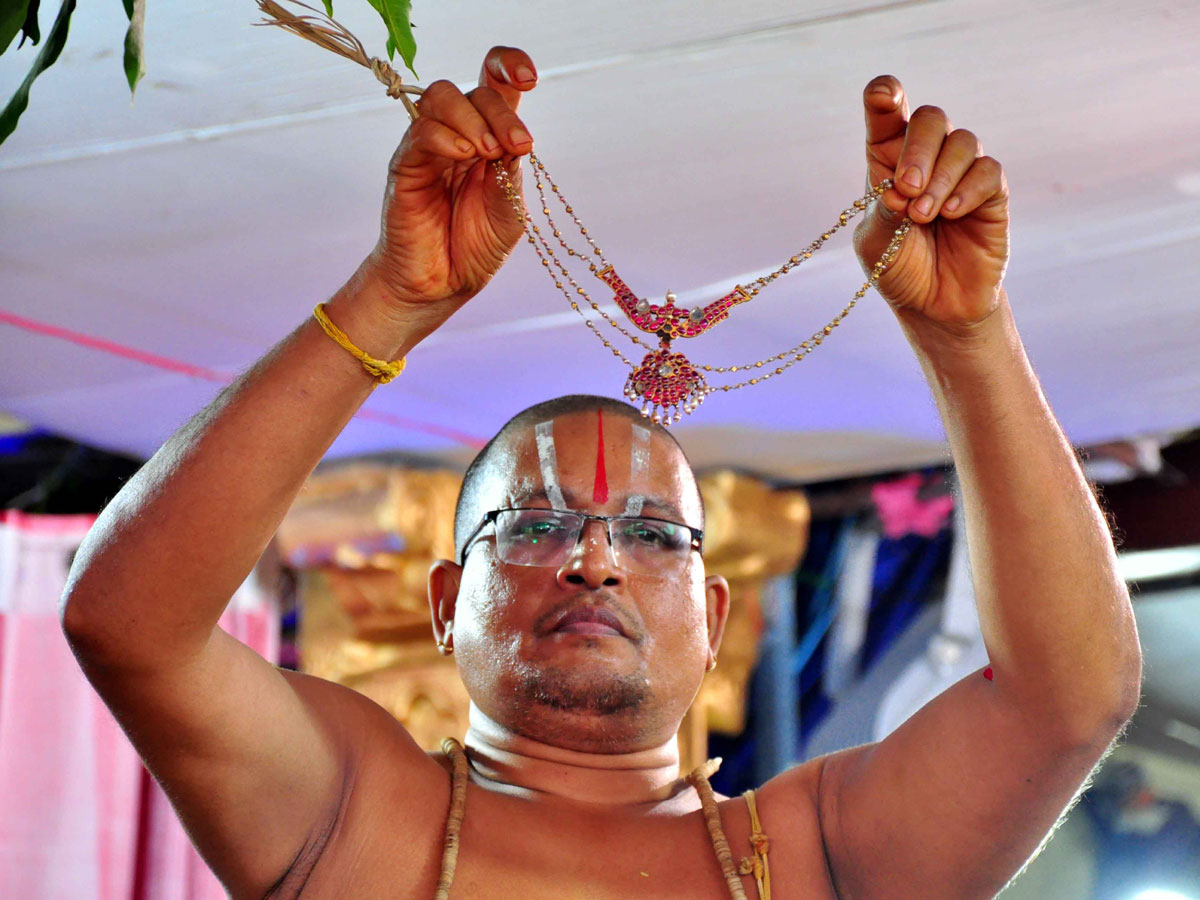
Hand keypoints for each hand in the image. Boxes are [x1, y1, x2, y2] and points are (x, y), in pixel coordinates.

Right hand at [365, 47, 537, 319]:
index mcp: (489, 137)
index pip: (494, 81)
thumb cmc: (476, 246)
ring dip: (473, 120)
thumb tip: (508, 139)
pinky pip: (420, 131)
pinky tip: (464, 156)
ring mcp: (429, 146)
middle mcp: (458, 134)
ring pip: (442, 97)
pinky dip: (446, 135)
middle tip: (517, 147)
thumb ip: (511, 171)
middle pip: (474, 90)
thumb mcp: (510, 208)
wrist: (444, 284)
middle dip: (502, 113)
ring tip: (487, 154)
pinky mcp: (405, 164)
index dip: (509, 65)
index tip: (530, 78)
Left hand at [854, 76, 1008, 331]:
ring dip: (941, 178)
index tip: (883, 95)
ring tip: (924, 216)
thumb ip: (884, 212)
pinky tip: (953, 213)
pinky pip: (987, 172)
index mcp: (889, 159)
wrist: (934, 304)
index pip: (888, 114)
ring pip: (962, 143)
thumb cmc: (898, 266)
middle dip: (919, 149)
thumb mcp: (875, 242)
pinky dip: (968, 190)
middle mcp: (927, 156)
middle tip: (907, 188)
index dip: (885, 96)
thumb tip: (903, 189)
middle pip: (931, 118)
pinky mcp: (991, 193)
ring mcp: (961, 171)